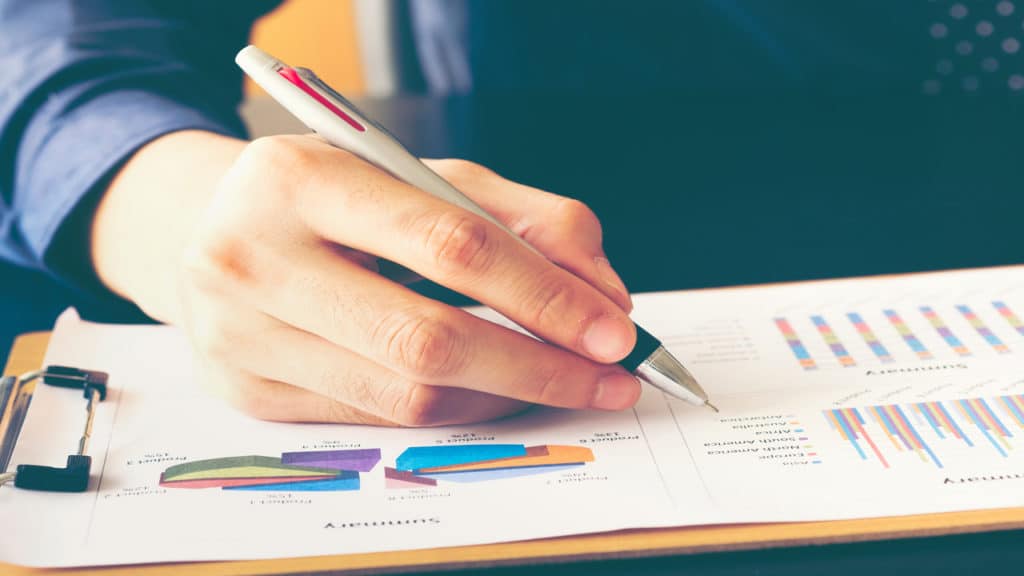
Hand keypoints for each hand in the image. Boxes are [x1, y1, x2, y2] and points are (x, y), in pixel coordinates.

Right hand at [96, 133, 639, 425]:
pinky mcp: (245, 392)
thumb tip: (602, 294)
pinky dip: (451, 408)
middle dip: (538, 365)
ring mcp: (240, 335)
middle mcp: (253, 257)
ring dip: (504, 396)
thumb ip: (522, 217)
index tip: (612, 328)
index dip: (543, 293)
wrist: (209, 230)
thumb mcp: (421, 175)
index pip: (450, 244)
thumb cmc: (334, 197)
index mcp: (301, 178)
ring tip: (558, 382)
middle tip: (608, 376)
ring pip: (405, 392)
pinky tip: (491, 390)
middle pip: (426, 338)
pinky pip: (375, 417)